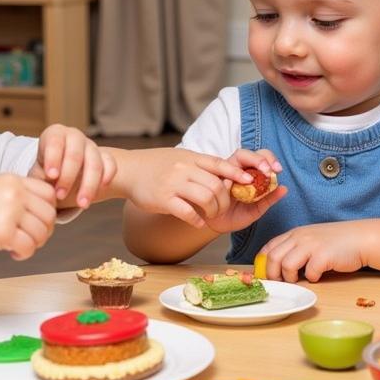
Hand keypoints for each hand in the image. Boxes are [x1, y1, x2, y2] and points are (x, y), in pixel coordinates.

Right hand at [0, 174, 57, 259]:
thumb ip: (16, 196)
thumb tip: (39, 216)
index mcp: (14, 180)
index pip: (49, 194)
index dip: (47, 211)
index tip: (36, 222)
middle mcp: (15, 193)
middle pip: (49, 215)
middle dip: (44, 231)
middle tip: (29, 239)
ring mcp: (10, 211)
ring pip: (41, 232)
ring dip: (34, 244)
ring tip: (18, 246)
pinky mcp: (3, 232)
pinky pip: (29, 247)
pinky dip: (24, 254)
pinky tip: (11, 252)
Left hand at [30, 124, 116, 207]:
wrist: (62, 177)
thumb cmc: (46, 175)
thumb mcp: (38, 174)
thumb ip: (39, 179)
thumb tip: (42, 187)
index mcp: (54, 134)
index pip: (55, 142)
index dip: (53, 158)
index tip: (51, 176)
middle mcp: (74, 136)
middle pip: (75, 153)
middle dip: (68, 176)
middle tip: (60, 195)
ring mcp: (91, 146)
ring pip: (95, 161)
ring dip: (89, 184)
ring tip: (82, 204)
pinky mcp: (105, 157)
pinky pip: (110, 164)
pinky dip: (108, 175)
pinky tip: (102, 189)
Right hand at [124, 148, 277, 229]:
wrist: (129, 170)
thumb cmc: (156, 164)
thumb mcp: (180, 157)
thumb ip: (200, 163)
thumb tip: (224, 171)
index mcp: (191, 158)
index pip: (220, 164)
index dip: (237, 173)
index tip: (250, 180)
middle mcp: (184, 169)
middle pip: (216, 186)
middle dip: (224, 200)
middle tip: (223, 208)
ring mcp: (174, 184)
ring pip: (206, 199)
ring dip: (213, 211)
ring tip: (211, 215)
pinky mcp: (164, 199)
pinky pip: (188, 212)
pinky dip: (197, 220)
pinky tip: (198, 222)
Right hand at [200, 149, 285, 233]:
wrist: (215, 227)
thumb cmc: (234, 216)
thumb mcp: (255, 209)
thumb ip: (268, 200)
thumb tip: (284, 189)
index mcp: (249, 173)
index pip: (260, 157)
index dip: (270, 159)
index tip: (278, 171)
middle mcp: (235, 169)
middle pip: (245, 154)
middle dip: (258, 159)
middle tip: (267, 171)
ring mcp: (222, 173)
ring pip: (232, 160)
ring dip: (243, 167)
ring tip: (251, 180)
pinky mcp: (212, 180)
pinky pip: (218, 175)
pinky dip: (227, 179)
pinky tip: (232, 187)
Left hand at [258, 221, 366, 281]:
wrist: (361, 238)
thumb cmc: (336, 242)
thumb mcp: (311, 239)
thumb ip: (295, 249)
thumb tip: (278, 269)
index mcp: (294, 233)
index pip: (268, 247)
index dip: (262, 264)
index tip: (264, 276)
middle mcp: (300, 237)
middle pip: (272, 258)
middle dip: (272, 274)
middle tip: (279, 283)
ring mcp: (311, 245)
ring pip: (286, 265)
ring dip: (289, 278)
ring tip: (298, 280)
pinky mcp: (323, 256)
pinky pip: (309, 273)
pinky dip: (312, 278)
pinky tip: (318, 276)